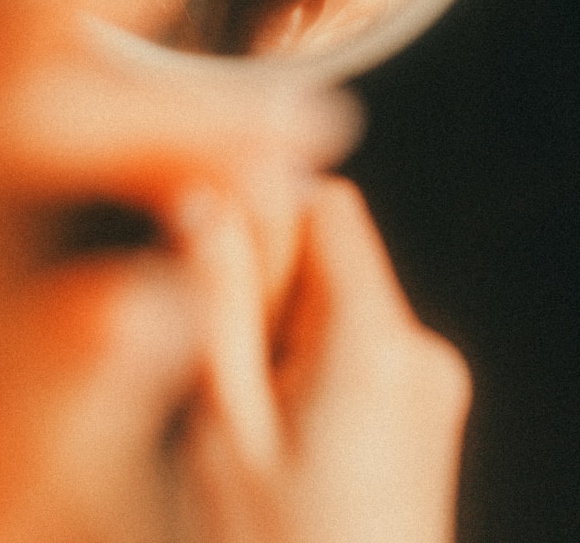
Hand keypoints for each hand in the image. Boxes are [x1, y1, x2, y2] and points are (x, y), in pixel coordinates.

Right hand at [172, 176, 471, 542]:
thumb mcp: (223, 427)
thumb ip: (218, 303)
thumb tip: (203, 199)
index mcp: (377, 345)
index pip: (325, 204)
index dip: (262, 221)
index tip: (213, 278)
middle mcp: (422, 351)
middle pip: (332, 254)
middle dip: (269, 290)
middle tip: (226, 376)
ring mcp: (433, 385)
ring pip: (338, 301)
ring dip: (283, 332)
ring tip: (254, 421)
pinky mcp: (427, 411)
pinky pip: (358, 345)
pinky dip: (311, 365)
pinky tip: (285, 437)